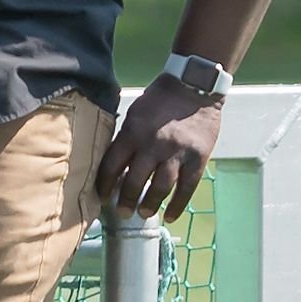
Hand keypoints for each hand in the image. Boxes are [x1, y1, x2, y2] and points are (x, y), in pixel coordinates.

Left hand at [96, 78, 220, 221]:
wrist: (194, 85)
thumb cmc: (160, 99)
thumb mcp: (135, 114)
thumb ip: (126, 139)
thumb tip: (115, 167)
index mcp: (133, 132)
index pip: (112, 165)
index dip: (104, 185)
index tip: (102, 198)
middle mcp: (153, 144)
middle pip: (135, 181)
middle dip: (125, 200)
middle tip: (122, 213)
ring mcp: (177, 152)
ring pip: (161, 187)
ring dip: (150, 204)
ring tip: (143, 213)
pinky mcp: (198, 158)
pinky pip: (188, 187)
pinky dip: (178, 205)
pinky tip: (170, 215)